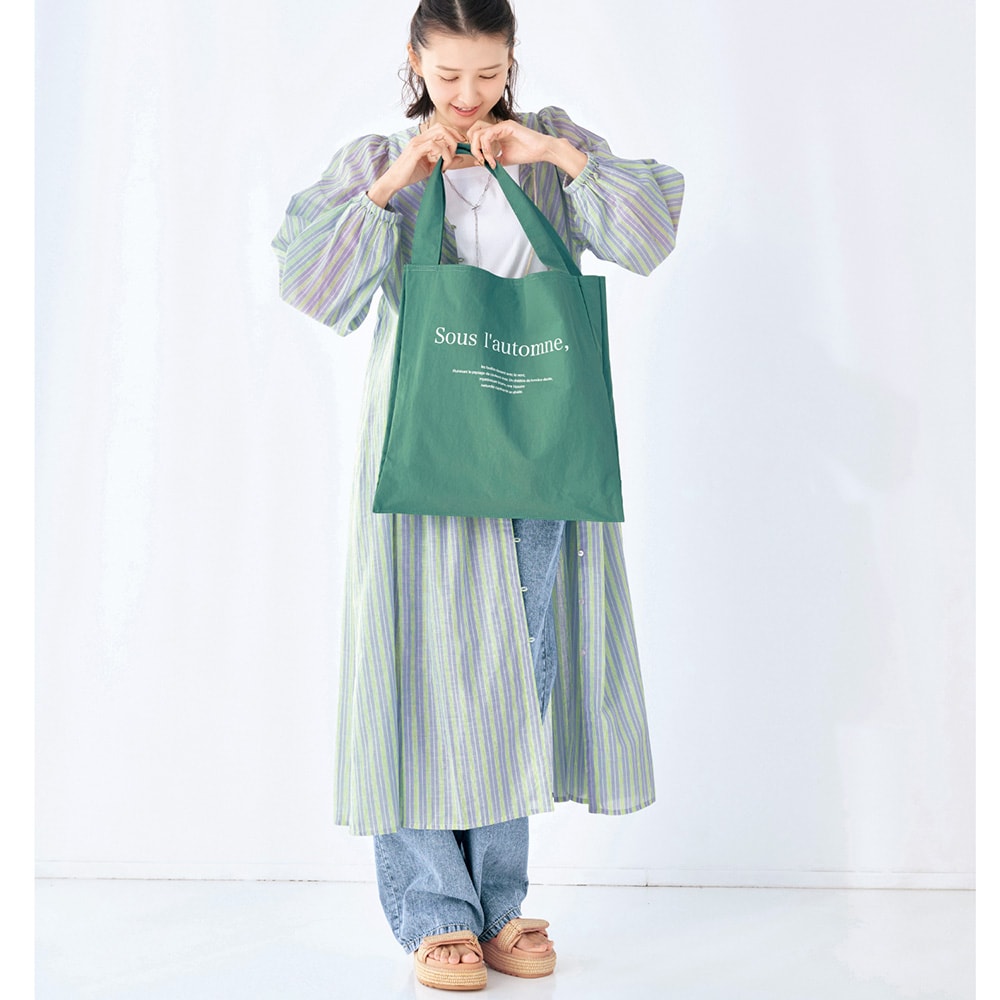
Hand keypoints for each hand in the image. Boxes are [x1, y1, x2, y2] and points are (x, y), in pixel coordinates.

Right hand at [367, 123, 469, 206]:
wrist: (394, 180)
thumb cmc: (410, 173)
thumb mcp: (432, 167)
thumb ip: (445, 161)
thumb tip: (460, 157)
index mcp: (423, 139)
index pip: (442, 128)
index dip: (454, 135)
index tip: (460, 147)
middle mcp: (420, 138)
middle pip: (443, 128)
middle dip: (454, 139)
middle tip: (456, 154)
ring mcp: (417, 142)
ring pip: (440, 134)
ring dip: (449, 149)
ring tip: (447, 162)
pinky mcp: (415, 150)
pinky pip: (434, 145)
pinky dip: (442, 154)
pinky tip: (442, 165)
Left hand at [465, 119, 587, 178]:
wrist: (541, 150)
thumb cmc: (526, 153)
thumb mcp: (504, 160)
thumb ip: (491, 160)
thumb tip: (477, 162)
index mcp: (495, 133)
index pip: (476, 136)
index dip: (474, 149)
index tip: (481, 162)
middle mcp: (496, 127)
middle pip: (473, 131)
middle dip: (473, 148)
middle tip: (482, 161)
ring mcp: (501, 125)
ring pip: (478, 132)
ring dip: (479, 149)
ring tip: (489, 161)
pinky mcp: (506, 126)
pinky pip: (488, 134)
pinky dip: (487, 148)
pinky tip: (493, 158)